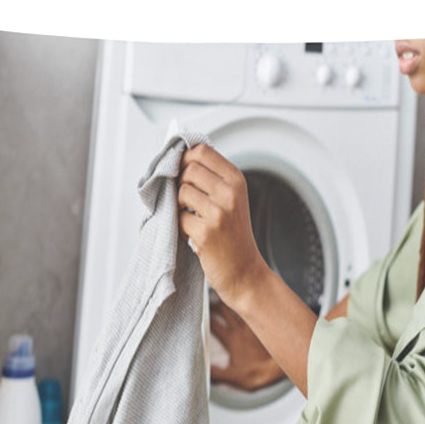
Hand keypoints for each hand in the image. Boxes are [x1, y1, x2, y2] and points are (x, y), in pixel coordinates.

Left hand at [177, 143, 266, 310]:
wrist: (245, 273)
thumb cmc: (234, 237)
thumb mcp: (232, 200)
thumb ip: (212, 179)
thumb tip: (179, 159)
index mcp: (237, 180)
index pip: (202, 150)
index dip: (185, 157)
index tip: (181, 170)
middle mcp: (230, 193)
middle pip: (189, 169)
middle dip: (180, 182)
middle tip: (185, 200)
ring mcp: (219, 212)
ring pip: (181, 191)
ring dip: (179, 206)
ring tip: (192, 218)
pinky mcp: (206, 232)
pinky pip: (180, 217)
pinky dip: (182, 227)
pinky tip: (194, 235)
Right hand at [210, 299, 284, 390]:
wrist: (283, 368)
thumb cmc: (261, 374)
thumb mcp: (235, 377)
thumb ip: (217, 374)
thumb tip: (202, 371)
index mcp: (232, 339)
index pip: (213, 323)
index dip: (203, 316)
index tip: (195, 312)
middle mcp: (241, 329)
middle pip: (224, 309)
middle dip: (214, 304)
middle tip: (207, 302)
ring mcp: (253, 325)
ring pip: (237, 307)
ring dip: (229, 302)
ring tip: (223, 300)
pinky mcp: (263, 325)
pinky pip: (252, 309)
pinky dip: (245, 306)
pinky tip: (245, 305)